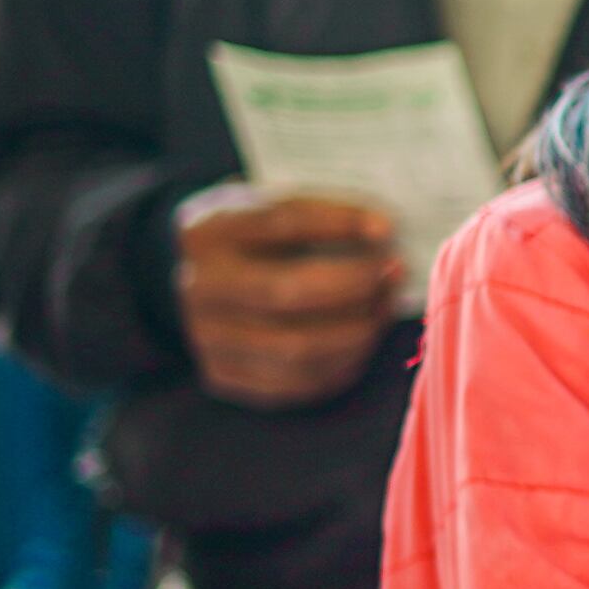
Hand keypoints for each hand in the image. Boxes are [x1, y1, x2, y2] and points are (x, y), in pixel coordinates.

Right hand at [174, 186, 403, 407]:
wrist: (196, 277)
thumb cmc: (251, 238)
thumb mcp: (266, 206)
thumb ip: (316, 213)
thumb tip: (383, 233)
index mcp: (209, 231)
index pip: (280, 223)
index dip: (338, 224)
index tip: (386, 227)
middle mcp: (200, 286)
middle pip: (287, 292)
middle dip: (355, 284)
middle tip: (393, 271)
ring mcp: (207, 336)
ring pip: (295, 347)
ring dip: (357, 330)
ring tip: (383, 307)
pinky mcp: (222, 375)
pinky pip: (294, 382)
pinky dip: (340, 364)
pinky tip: (362, 340)